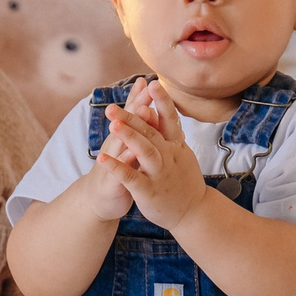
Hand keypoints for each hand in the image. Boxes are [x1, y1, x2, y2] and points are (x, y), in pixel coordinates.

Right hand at [76, 78, 153, 220]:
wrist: (100, 198)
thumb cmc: (118, 168)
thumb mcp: (128, 146)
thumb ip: (136, 127)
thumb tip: (146, 106)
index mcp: (123, 137)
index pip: (132, 113)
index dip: (139, 97)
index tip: (148, 80)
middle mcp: (116, 144)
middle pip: (126, 121)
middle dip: (136, 104)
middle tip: (146, 88)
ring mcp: (113, 161)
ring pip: (121, 142)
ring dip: (129, 127)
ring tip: (141, 113)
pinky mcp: (112, 180)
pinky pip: (118, 169)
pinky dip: (123, 160)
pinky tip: (131, 153)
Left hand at [102, 80, 208, 231]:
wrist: (193, 212)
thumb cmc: (182, 179)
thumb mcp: (179, 153)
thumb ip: (167, 133)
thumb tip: (157, 109)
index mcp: (175, 145)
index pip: (169, 118)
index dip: (162, 101)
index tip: (152, 83)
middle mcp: (169, 156)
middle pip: (151, 132)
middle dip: (133, 116)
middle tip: (114, 105)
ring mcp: (159, 173)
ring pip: (145, 151)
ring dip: (129, 136)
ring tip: (112, 123)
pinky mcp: (149, 191)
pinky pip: (132, 177)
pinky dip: (117, 167)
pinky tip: (102, 158)